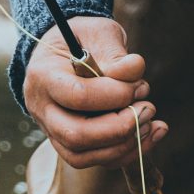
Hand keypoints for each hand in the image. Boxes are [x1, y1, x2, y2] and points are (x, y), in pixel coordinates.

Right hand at [21, 15, 168, 170]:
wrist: (64, 51)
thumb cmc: (83, 39)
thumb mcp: (98, 33)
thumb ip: (115, 52)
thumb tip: (134, 70)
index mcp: (44, 75)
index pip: (77, 95)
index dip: (114, 95)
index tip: (138, 85)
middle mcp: (41, 108)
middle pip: (76, 136)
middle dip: (120, 128)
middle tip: (147, 108)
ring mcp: (51, 130)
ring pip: (82, 156)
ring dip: (124, 145)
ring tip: (151, 122)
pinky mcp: (67, 143)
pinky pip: (93, 160)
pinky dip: (126, 153)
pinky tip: (152, 133)